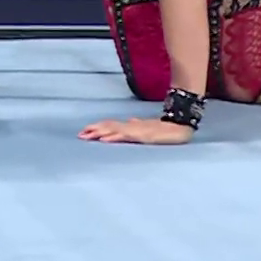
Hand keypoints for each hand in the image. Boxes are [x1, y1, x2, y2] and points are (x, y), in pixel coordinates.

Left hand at [78, 117, 194, 144]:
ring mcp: (135, 130)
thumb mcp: (149, 127)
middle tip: (80, 134)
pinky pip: (124, 136)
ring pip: (113, 130)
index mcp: (132, 125)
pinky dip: (113, 137)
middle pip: (109, 126)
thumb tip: (131, 121)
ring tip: (86, 136)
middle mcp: (131, 126)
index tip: (85, 131)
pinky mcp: (141, 136)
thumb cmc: (166, 129)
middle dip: (94, 130)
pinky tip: (103, 140)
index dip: (98, 126)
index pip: (112, 125)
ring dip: (99, 133)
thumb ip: (139, 124)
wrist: (180, 126)